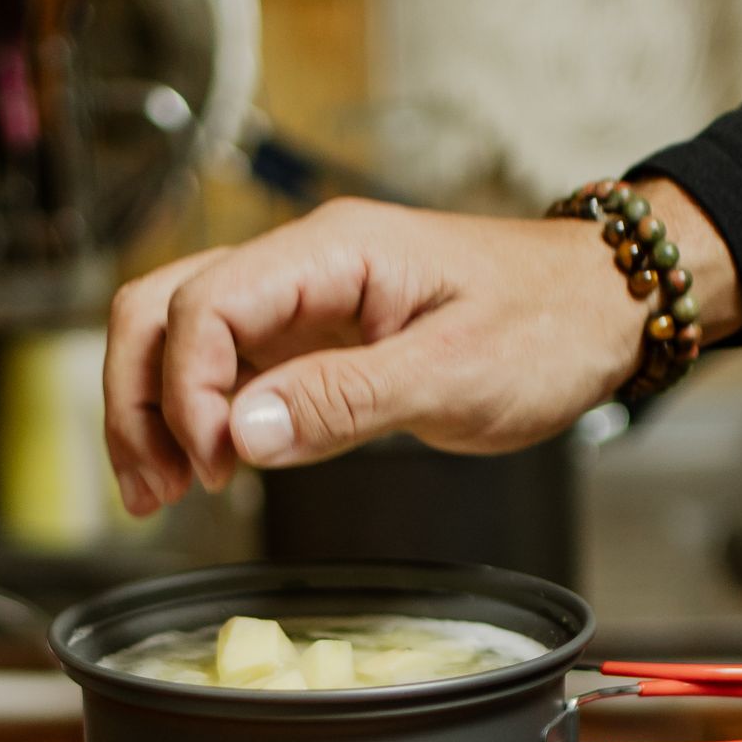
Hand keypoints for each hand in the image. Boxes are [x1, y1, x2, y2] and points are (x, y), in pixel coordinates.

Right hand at [102, 180, 741, 511]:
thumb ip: (343, 401)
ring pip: (177, 336)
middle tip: (158, 490)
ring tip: (163, 491)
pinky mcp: (310, 341)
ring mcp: (299, 302)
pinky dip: (197, 418)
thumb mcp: (455, 374)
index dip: (190, 390)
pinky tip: (204, 471)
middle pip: (162, 307)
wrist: (602, 307)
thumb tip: (241, 433)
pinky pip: (223, 367)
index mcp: (332, 250)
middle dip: (139, 399)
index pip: (206, 304)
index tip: (218, 465)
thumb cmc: (548, 326)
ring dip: (153, 410)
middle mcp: (301, 265)